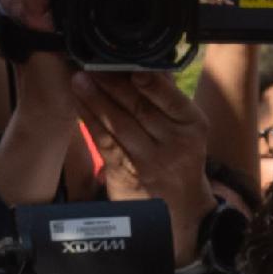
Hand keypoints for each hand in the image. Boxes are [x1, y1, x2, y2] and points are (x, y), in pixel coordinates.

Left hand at [79, 68, 211, 263]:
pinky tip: (79, 105)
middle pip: (140, 108)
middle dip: (113, 84)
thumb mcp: (187, 130)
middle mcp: (175, 144)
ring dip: (96, 100)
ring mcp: (150, 162)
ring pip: (120, 124)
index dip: (149, 81)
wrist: (181, 211)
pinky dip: (90, 122)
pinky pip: (106, 143)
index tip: (129, 65)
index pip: (170, 98)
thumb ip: (168, 99)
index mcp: (193, 126)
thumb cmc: (180, 159)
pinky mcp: (128, 176)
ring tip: (79, 79)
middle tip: (93, 65)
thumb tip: (146, 63)